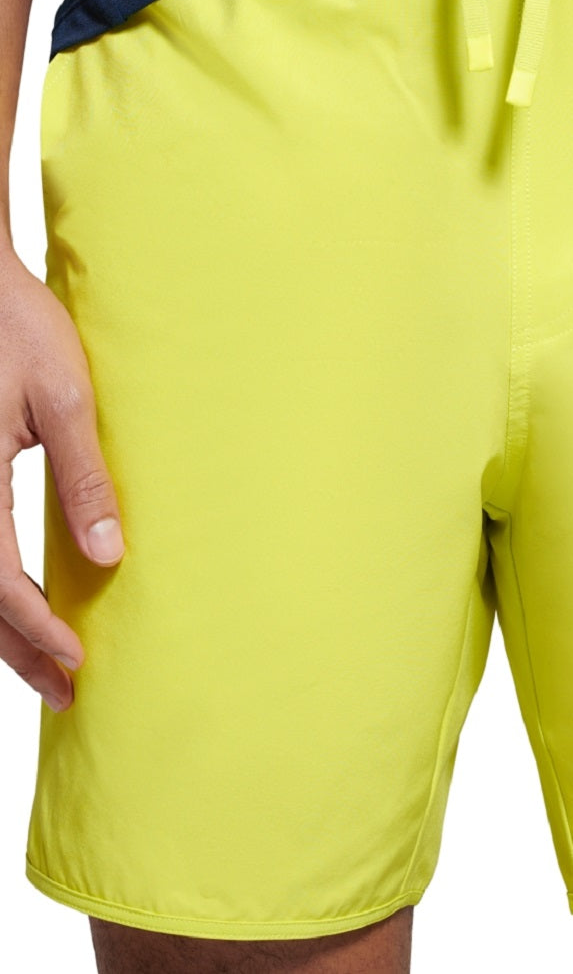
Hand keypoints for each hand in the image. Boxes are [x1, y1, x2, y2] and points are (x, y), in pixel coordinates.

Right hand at [0, 247, 123, 711]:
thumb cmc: (18, 329)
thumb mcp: (63, 399)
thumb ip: (84, 477)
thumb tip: (108, 555)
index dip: (37, 629)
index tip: (79, 660)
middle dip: (18, 650)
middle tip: (65, 695)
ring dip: (1, 631)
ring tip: (45, 670)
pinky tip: (18, 609)